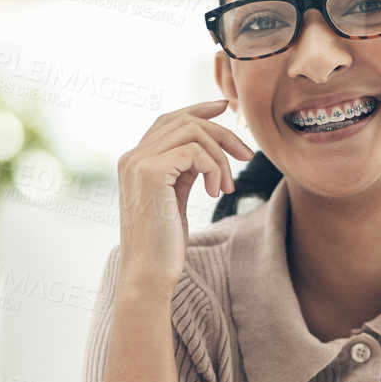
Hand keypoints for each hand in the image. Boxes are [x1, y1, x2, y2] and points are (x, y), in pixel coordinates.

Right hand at [116, 99, 253, 292]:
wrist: (148, 273)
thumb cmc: (164, 243)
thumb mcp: (175, 197)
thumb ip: (184, 169)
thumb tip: (207, 146)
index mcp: (135, 160)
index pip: (169, 119)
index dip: (199, 109)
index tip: (225, 108)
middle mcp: (132, 156)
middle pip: (186, 121)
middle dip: (223, 133)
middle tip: (247, 155)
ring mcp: (138, 162)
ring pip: (194, 133)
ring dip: (221, 157)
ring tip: (226, 187)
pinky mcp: (151, 172)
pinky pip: (196, 152)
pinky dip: (215, 169)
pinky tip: (215, 193)